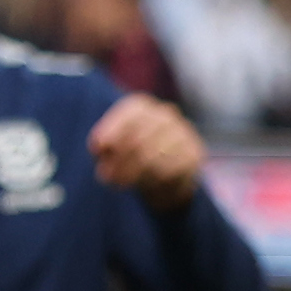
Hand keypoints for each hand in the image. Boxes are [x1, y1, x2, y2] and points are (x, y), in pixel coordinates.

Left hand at [90, 94, 207, 202]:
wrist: (166, 174)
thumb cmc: (129, 156)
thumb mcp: (112, 148)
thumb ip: (105, 144)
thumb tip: (99, 146)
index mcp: (141, 107)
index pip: (130, 112)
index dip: (112, 129)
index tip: (97, 148)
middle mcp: (165, 115)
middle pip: (139, 135)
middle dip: (118, 158)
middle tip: (104, 175)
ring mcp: (182, 133)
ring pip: (153, 154)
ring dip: (131, 171)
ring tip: (117, 182)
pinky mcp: (194, 155)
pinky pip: (169, 168)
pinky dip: (151, 178)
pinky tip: (141, 184)